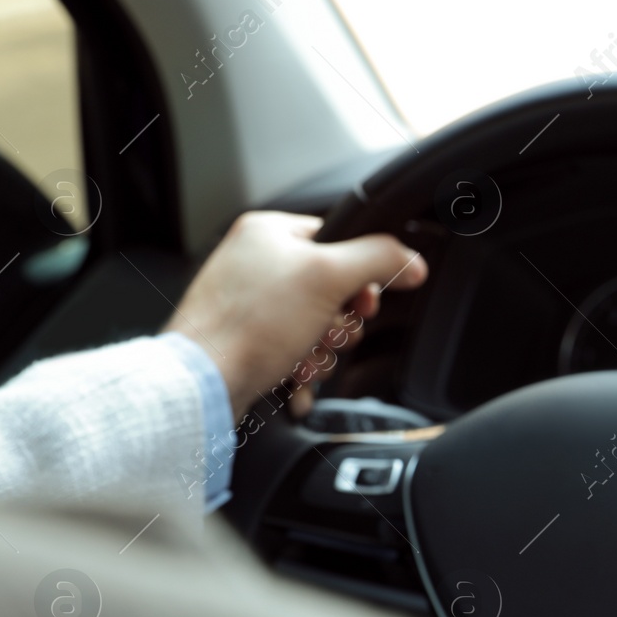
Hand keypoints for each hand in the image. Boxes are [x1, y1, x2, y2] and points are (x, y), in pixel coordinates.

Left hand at [166, 211, 426, 418]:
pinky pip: (294, 351)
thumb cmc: (249, 326)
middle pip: (333, 290)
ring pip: (317, 326)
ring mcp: (248, 305)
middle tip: (327, 332)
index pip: (339, 242)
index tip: (362, 301)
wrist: (204, 384)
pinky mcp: (246, 342)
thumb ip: (379, 259)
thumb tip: (413, 261)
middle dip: (339, 322)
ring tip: (303, 357)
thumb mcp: (329, 277)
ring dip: (323, 350)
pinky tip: (293, 375)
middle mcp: (255, 264)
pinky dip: (302, 367)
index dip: (360, 276)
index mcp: (269, 233)